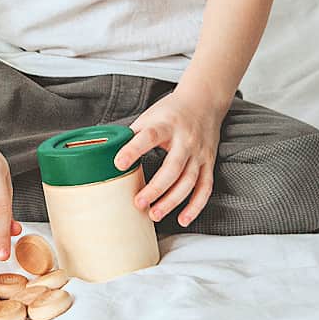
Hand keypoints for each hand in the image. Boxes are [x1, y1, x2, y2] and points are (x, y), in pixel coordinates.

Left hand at [113, 86, 226, 227]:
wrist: (204, 101)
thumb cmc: (172, 110)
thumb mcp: (150, 115)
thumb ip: (134, 134)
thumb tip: (110, 152)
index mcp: (166, 124)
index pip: (148, 137)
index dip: (133, 150)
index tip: (118, 163)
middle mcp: (185, 140)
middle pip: (172, 167)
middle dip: (155, 188)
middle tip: (139, 203)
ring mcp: (199, 153)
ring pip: (189, 182)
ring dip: (172, 201)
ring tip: (154, 214)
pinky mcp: (209, 163)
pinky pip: (205, 188)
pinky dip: (195, 206)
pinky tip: (182, 218)